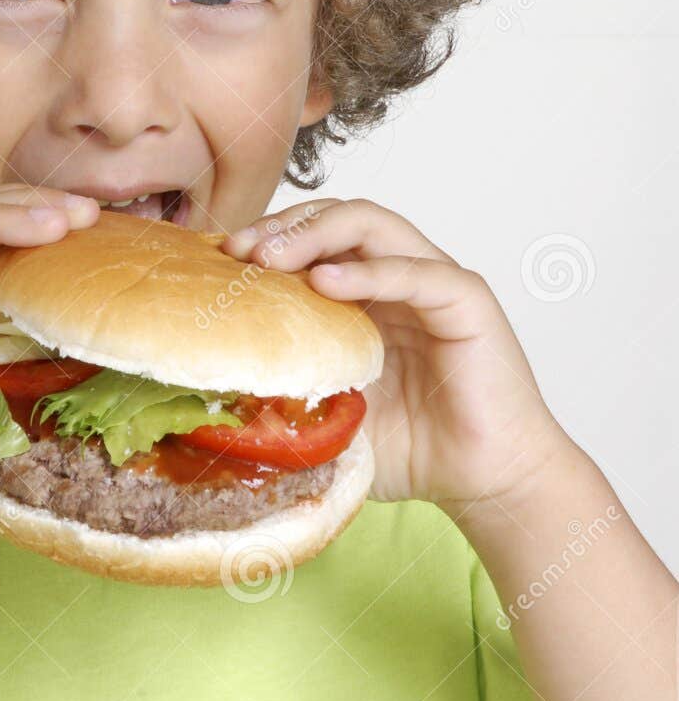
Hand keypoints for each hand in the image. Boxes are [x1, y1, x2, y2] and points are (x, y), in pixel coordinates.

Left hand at [222, 198, 569, 508]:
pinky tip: (326, 280)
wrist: (488, 484)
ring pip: (371, 224)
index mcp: (367, 294)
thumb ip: (289, 392)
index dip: (264, 240)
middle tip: (237, 251)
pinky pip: (414, 271)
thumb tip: (212, 395)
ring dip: (314, 232)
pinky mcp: (467, 301)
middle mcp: (399, 276)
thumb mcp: (332, 416)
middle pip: (335, 217)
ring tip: (270, 257)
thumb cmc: (417, 450)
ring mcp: (435, 282)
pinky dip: (369, 270)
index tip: (217, 261)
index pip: (311, 239)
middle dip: (280, 226)